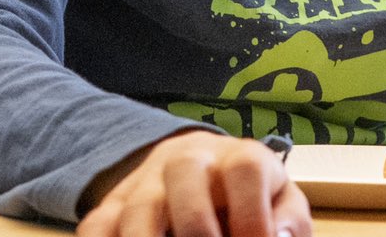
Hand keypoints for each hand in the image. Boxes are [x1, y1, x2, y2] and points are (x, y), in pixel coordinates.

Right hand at [78, 131, 309, 236]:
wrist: (199, 166)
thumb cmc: (250, 195)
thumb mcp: (282, 201)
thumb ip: (289, 221)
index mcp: (239, 157)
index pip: (245, 168)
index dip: (253, 214)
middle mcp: (189, 161)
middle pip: (185, 173)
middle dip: (198, 228)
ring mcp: (145, 183)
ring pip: (137, 207)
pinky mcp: (112, 206)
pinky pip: (96, 226)